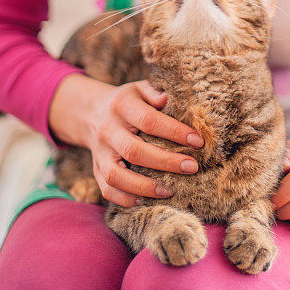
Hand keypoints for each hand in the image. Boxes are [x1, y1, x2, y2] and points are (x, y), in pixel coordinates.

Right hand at [87, 79, 204, 206]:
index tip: (198, 141)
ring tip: (171, 190)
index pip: (148, 120)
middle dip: (166, 162)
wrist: (92, 112)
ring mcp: (100, 152)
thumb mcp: (141, 88)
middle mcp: (108, 130)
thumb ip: (156, 92)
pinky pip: (106, 189)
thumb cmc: (129, 102)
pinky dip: (124, 199)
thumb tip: (169, 99)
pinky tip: (145, 201)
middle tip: (192, 167)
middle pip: (134, 151)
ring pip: (116, 176)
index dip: (174, 132)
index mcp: (122, 105)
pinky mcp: (96, 169)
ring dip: (145, 187)